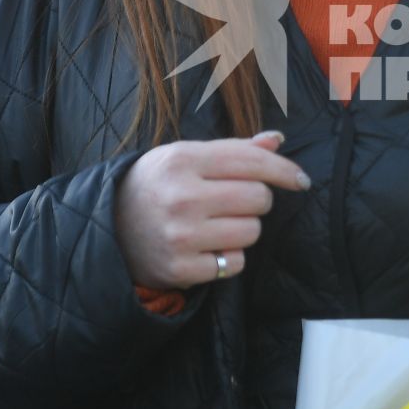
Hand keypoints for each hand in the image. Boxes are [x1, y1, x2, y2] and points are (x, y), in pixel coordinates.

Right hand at [114, 131, 309, 291]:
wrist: (108, 226)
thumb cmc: (157, 185)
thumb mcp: (185, 157)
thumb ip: (233, 150)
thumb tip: (277, 140)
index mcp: (183, 160)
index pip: (252, 162)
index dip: (284, 170)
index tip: (300, 179)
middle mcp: (181, 197)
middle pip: (259, 198)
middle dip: (257, 200)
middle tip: (235, 202)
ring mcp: (180, 235)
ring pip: (252, 231)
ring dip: (244, 229)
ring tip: (217, 224)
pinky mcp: (180, 268)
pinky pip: (235, 262)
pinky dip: (229, 257)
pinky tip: (208, 248)